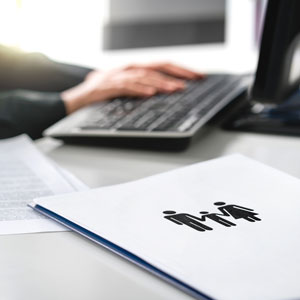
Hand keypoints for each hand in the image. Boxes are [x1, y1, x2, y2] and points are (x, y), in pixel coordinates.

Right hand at [61, 62, 203, 113]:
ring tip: (176, 89)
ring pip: (145, 76)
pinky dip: (139, 89)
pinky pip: (126, 86)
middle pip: (158, 66)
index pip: (163, 66)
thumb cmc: (104, 92)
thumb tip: (163, 90)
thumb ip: (143, 86)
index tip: (197, 76)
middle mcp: (129, 69)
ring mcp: (119, 76)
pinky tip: (150, 93)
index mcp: (136, 69)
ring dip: (162, 82)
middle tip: (195, 79)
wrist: (79, 97)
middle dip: (178, 72)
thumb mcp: (127, 86)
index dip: (181, 70)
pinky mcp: (109, 86)